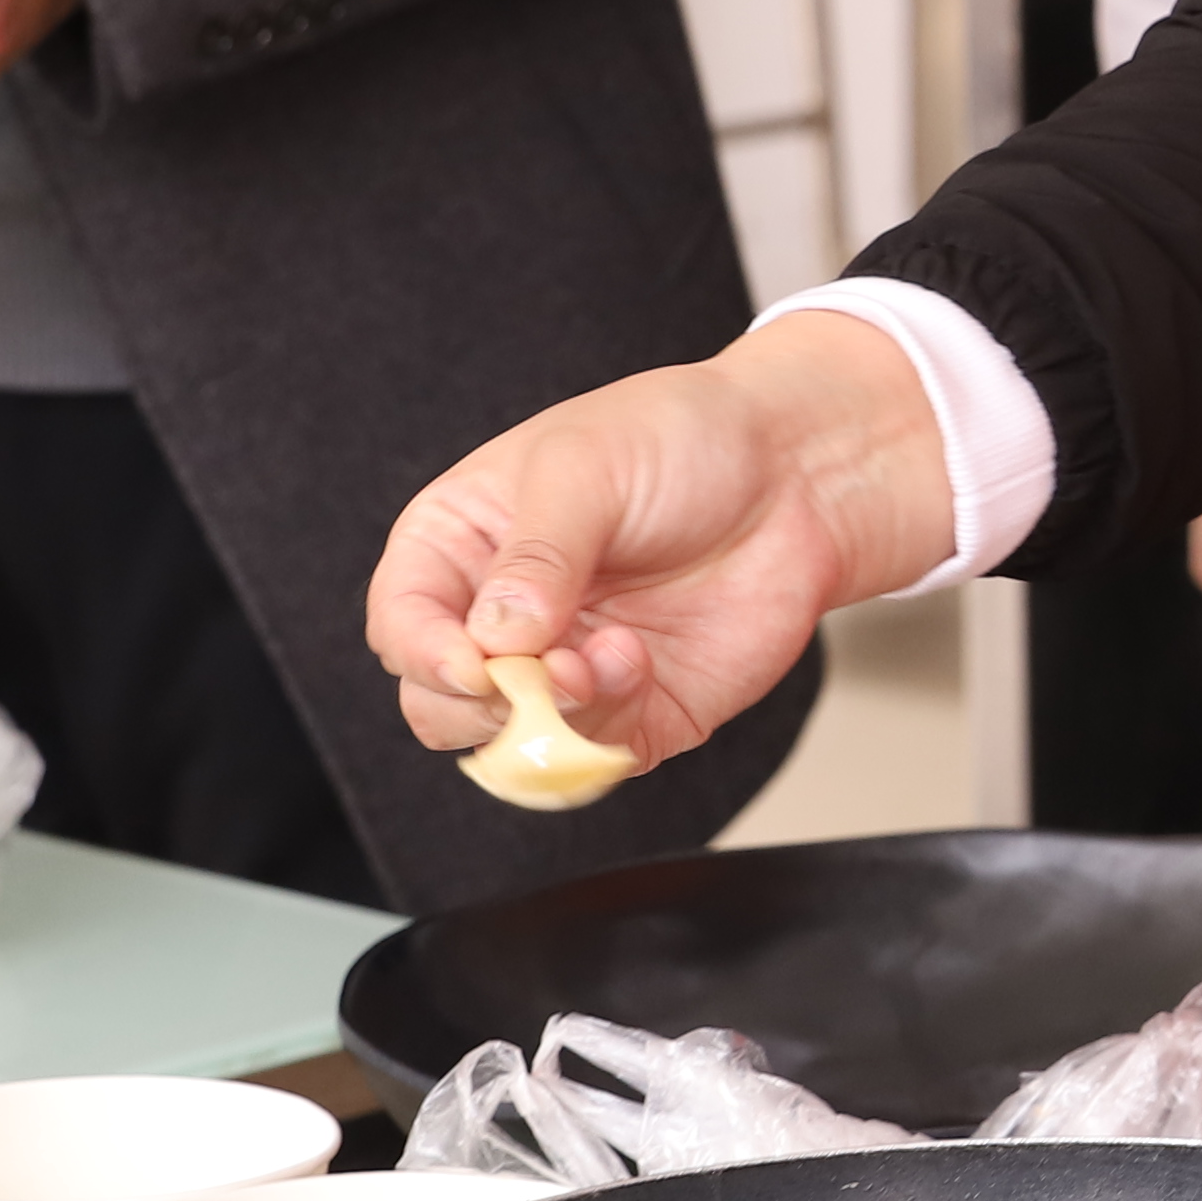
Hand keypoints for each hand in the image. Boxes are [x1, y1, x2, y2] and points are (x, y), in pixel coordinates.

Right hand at [369, 308, 961, 764]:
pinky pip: (590, 761)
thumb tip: (495, 639)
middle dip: (480, 704)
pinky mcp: (631, 712)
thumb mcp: (587, 466)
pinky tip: (638, 665)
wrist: (798, 471)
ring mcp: (565, 670)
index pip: (403, 623)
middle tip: (540, 673)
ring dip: (549, 722)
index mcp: (463, 544)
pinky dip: (605, 735)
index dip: (422, 654)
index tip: (474, 663)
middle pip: (439, 703)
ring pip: (509, 746)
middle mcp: (503, 617)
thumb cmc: (682, 439)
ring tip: (605, 662)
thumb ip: (536, 554)